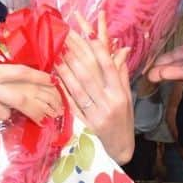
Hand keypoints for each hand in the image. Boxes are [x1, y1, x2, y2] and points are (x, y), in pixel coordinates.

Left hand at [56, 13, 134, 161]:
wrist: (121, 150)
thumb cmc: (124, 119)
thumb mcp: (127, 96)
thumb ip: (121, 73)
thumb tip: (121, 49)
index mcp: (120, 93)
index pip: (108, 66)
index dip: (98, 49)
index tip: (87, 33)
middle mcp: (109, 102)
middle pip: (90, 73)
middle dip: (76, 53)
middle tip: (65, 37)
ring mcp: (96, 114)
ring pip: (78, 87)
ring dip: (66, 68)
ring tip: (56, 53)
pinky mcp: (85, 125)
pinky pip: (72, 104)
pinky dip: (63, 90)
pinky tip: (55, 77)